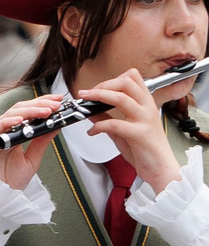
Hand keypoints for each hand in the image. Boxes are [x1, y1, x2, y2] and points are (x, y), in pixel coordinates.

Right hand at [0, 92, 65, 192]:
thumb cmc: (9, 183)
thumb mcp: (32, 159)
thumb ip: (41, 142)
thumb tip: (56, 125)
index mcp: (10, 135)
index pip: (25, 113)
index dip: (41, 104)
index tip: (58, 101)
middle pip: (18, 110)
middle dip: (38, 104)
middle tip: (55, 105)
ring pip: (9, 115)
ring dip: (29, 111)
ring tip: (46, 112)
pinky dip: (8, 122)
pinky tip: (22, 121)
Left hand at [78, 68, 182, 191]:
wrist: (160, 167)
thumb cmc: (145, 149)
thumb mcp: (122, 130)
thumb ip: (107, 118)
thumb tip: (90, 111)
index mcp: (145, 104)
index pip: (133, 78)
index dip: (113, 79)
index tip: (97, 87)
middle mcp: (147, 108)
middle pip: (126, 83)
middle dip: (103, 85)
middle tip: (88, 93)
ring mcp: (144, 120)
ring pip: (121, 98)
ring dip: (99, 97)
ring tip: (85, 101)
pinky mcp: (139, 134)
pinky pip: (115, 124)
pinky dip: (99, 126)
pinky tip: (92, 132)